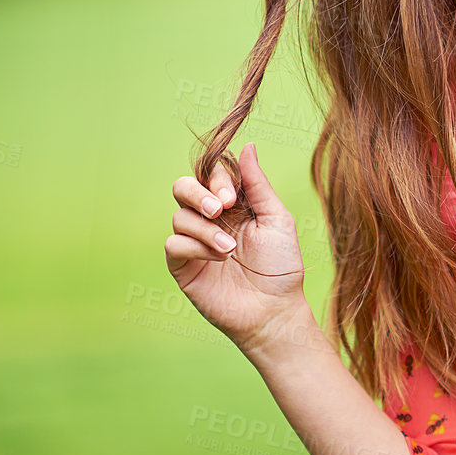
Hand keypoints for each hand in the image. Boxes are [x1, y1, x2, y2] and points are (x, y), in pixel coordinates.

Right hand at [164, 141, 309, 353]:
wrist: (275, 309)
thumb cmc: (281, 266)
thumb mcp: (276, 218)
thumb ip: (257, 184)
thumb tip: (248, 145)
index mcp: (232, 205)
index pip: (210, 175)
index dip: (215, 179)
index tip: (230, 196)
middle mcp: (210, 220)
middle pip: (183, 187)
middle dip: (197, 193)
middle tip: (218, 209)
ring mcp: (195, 242)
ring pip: (178, 216)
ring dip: (205, 229)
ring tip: (229, 249)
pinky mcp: (184, 266)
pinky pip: (173, 244)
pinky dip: (194, 247)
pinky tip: (217, 259)